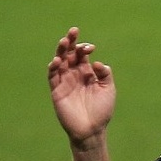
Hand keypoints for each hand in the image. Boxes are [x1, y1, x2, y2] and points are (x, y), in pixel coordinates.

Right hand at [48, 27, 115, 144]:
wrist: (92, 130)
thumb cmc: (101, 111)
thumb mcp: (108, 90)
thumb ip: (105, 75)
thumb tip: (96, 62)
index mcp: (86, 72)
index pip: (82, 54)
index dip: (84, 48)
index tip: (90, 48)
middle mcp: (74, 74)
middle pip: (69, 53)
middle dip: (71, 42)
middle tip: (73, 31)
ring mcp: (64, 81)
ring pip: (59, 61)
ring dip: (61, 50)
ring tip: (64, 41)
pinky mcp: (56, 90)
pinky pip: (52, 76)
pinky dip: (53, 67)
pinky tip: (57, 60)